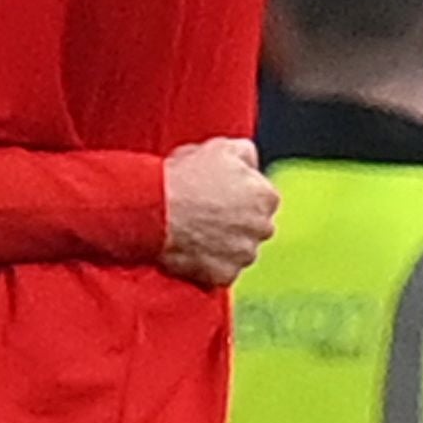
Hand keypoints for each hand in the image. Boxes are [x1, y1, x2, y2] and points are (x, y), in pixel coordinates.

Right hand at [157, 136, 281, 286]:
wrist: (156, 209)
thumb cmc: (186, 176)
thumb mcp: (220, 147)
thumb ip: (246, 153)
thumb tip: (252, 163)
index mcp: (267, 197)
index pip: (262, 200)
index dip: (239, 197)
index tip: (221, 197)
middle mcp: (263, 228)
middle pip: (254, 228)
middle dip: (237, 223)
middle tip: (208, 215)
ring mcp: (244, 255)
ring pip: (240, 252)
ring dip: (225, 246)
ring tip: (197, 233)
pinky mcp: (225, 276)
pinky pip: (222, 272)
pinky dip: (210, 265)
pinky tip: (193, 251)